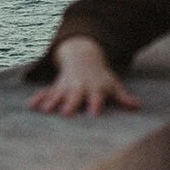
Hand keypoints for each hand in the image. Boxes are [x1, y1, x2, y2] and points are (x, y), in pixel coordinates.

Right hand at [27, 37, 141, 116]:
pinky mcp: (55, 88)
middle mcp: (79, 87)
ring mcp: (66, 87)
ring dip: (51, 102)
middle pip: (75, 96)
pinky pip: (45, 93)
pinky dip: (38, 98)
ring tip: (46, 111)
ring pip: (58, 94)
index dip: (96, 104)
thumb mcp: (113, 84)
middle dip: (70, 104)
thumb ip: (124, 97)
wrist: (83, 56)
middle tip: (66, 114)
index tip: (94, 113)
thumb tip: (139, 106)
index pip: (96, 97)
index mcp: (95, 88)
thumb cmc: (101, 77)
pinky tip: (30, 106)